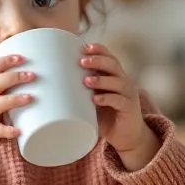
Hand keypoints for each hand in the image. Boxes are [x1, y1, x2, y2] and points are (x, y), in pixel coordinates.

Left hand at [81, 43, 159, 170]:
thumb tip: (55, 84)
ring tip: (86, 80)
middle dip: (98, 60)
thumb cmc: (107, 116)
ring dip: (101, 79)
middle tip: (82, 61)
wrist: (127, 137)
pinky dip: (107, 98)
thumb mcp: (94, 100)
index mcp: (115, 76)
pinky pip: (119, 101)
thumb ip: (83, 91)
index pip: (109, 57)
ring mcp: (128, 95)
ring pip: (117, 81)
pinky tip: (95, 99)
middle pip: (113, 65)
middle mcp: (124, 82)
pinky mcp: (129, 108)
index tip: (84, 47)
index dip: (99, 50)